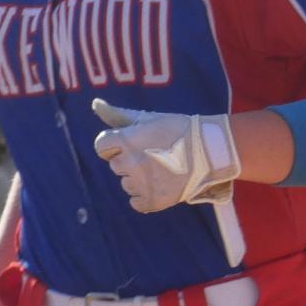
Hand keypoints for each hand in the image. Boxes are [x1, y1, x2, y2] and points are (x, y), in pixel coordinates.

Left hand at [92, 99, 240, 212]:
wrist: (210, 151)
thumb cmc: (178, 130)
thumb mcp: (148, 118)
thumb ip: (119, 115)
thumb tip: (95, 104)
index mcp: (126, 140)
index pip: (102, 147)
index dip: (115, 145)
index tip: (132, 144)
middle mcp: (129, 163)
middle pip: (116, 165)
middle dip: (130, 160)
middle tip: (154, 154)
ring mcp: (141, 184)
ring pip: (126, 184)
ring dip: (138, 179)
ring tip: (162, 169)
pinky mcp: (152, 201)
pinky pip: (136, 202)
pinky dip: (145, 197)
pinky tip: (161, 185)